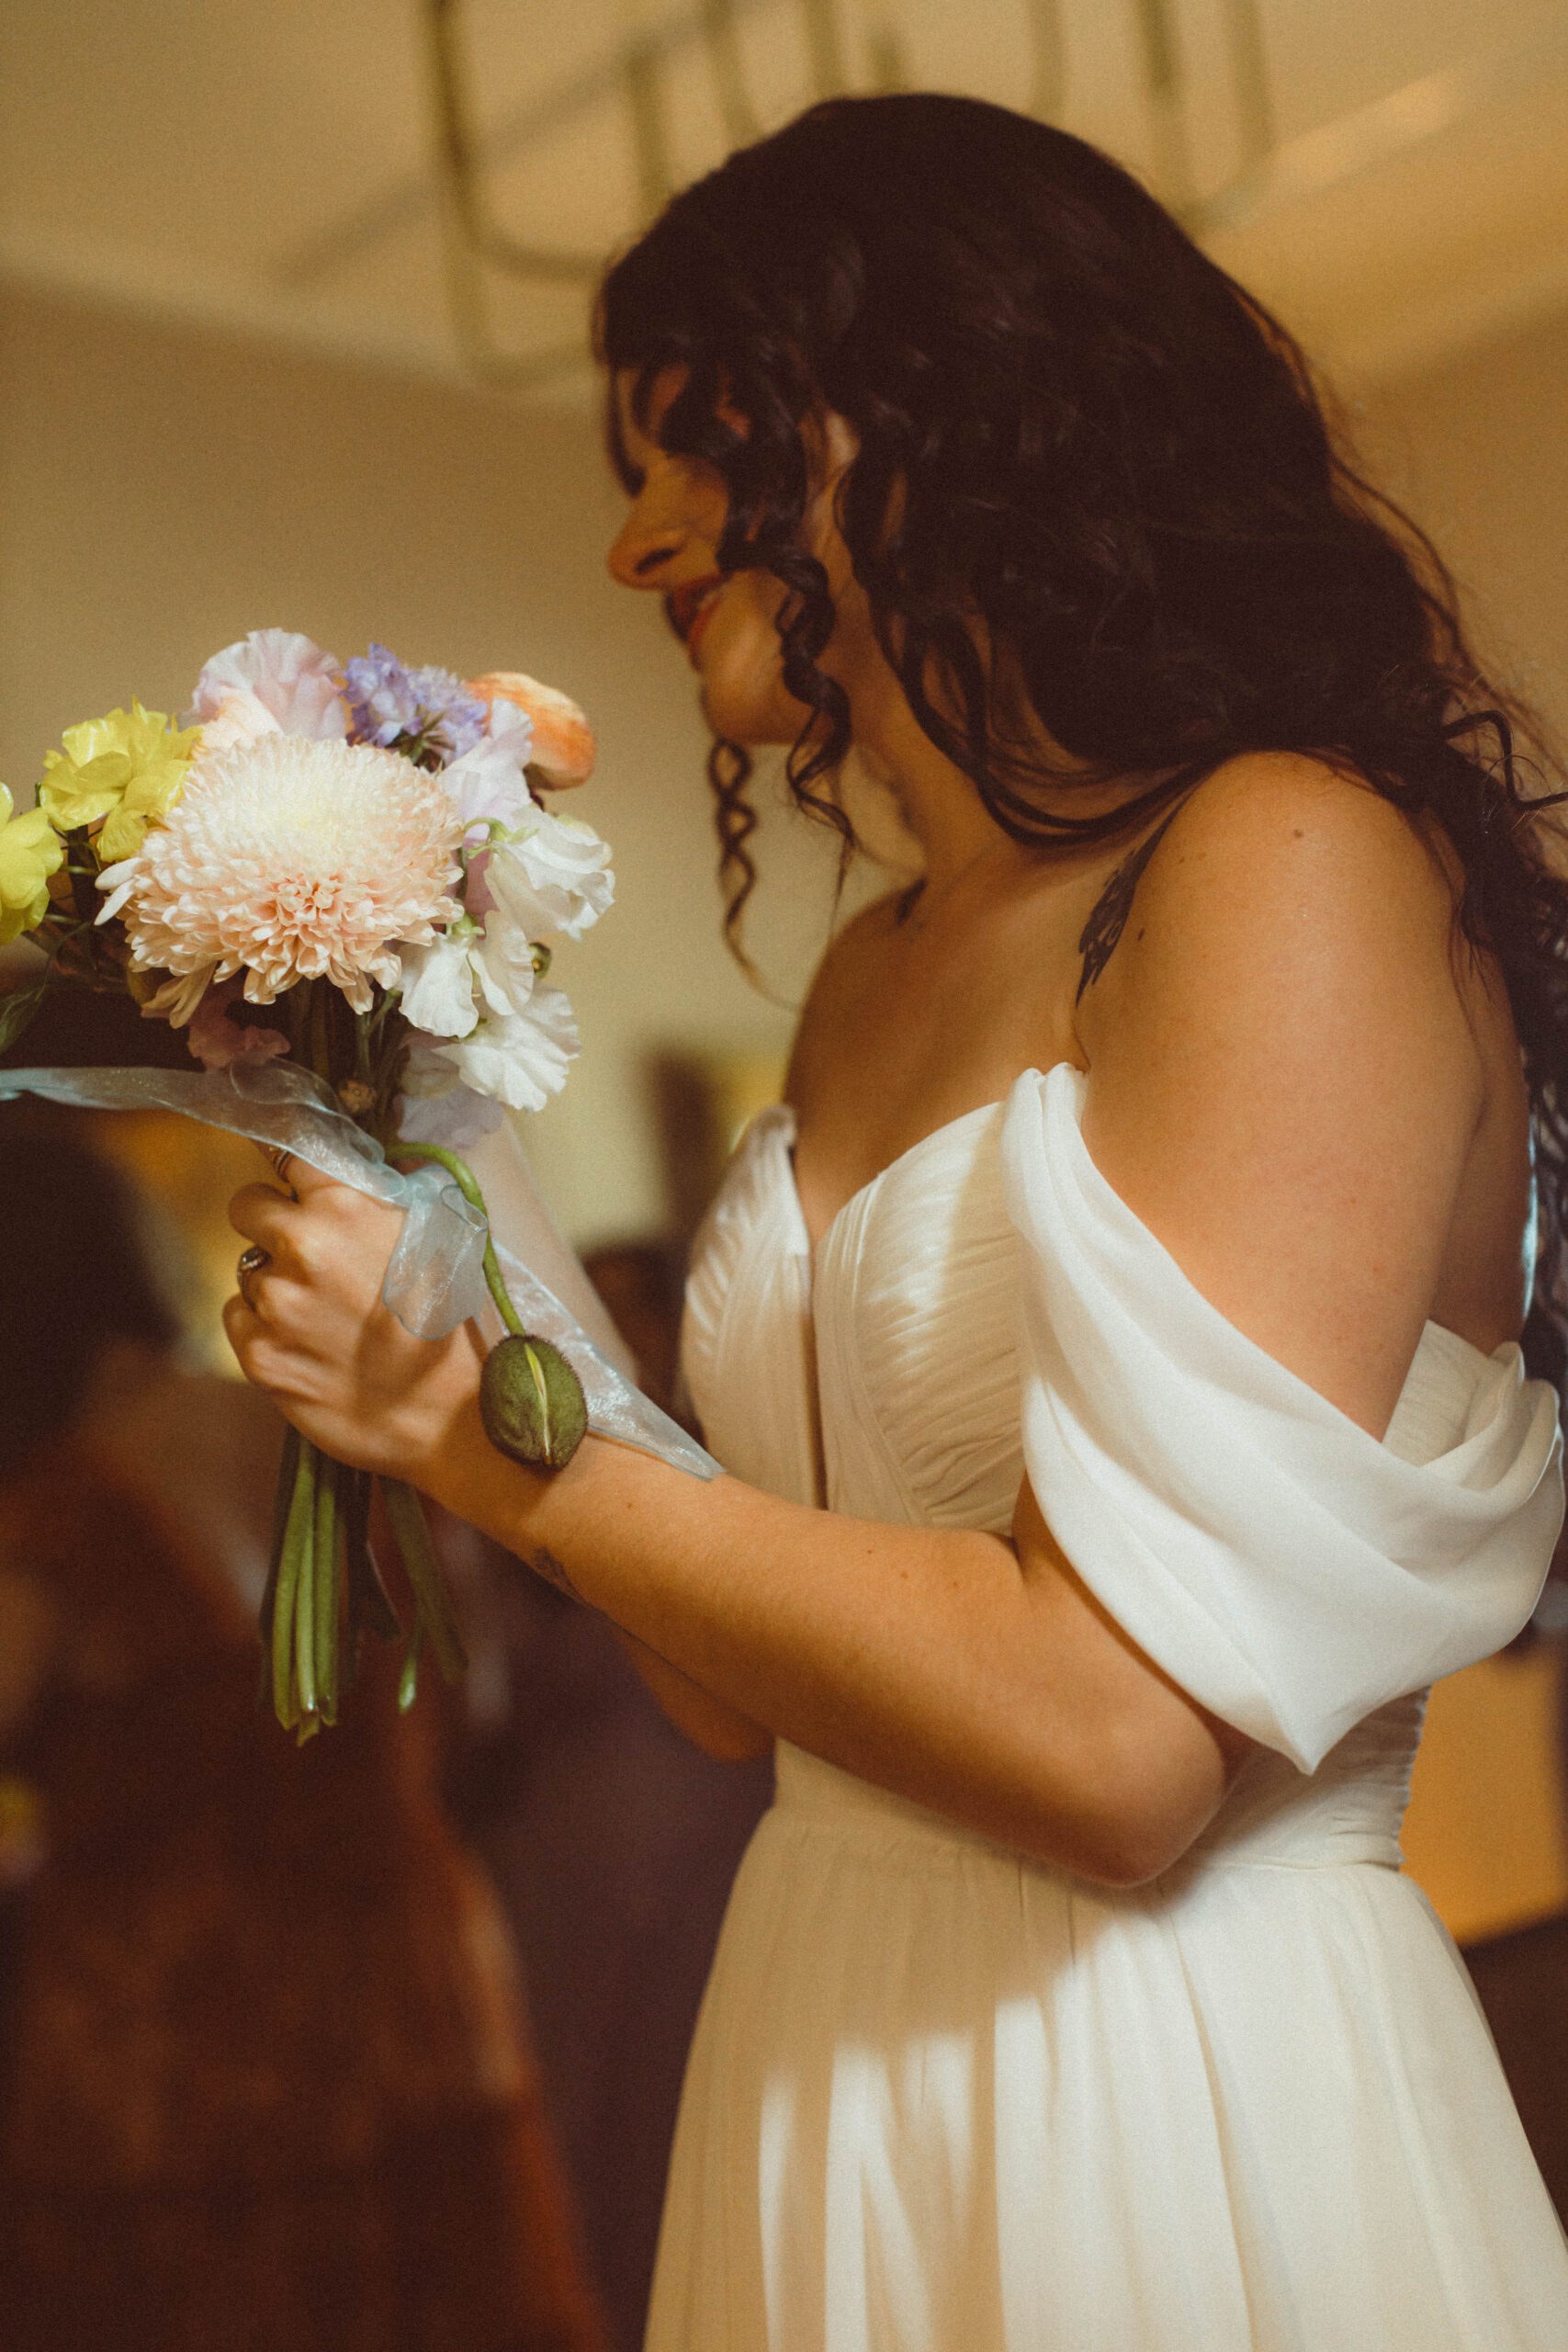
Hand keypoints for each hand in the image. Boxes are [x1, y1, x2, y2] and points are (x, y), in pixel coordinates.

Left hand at [224, 1161, 486, 1480]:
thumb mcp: (435, 1236)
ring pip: (246, 1269)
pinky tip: (307, 1343)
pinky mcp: (259, 1355)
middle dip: (270, 1221)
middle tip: (304, 1251)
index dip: (290, 1170)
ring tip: (323, 1314)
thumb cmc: (452, 1324)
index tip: (290, 1179)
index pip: (288, 1153)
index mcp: (346, 1206)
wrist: (451, 1415)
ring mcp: (275, 1304)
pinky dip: (262, 1326)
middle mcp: (302, 1247)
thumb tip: (343, 1171)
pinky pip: (238, 1318)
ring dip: (275, 1282)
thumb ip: (378, 1199)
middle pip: (245, 1205)